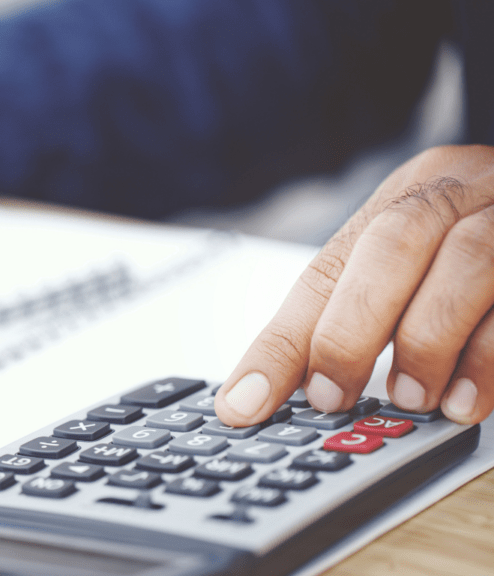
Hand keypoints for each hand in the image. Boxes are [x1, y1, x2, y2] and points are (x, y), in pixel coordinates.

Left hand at [215, 145, 493, 426]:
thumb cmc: (490, 249)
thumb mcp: (422, 266)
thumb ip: (369, 311)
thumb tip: (301, 389)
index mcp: (405, 196)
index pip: (323, 271)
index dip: (279, 344)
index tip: (241, 405)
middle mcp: (459, 190)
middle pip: (390, 245)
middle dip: (350, 331)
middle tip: (332, 396)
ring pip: (465, 261)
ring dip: (427, 341)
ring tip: (411, 399)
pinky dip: (491, 356)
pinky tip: (469, 400)